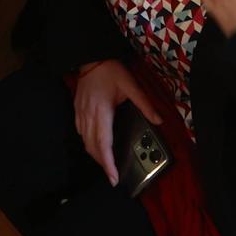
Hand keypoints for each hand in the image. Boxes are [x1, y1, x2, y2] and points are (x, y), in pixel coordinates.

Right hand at [72, 59, 162, 184]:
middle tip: (113, 176)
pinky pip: (81, 133)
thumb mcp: (131, 85)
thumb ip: (145, 104)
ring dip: (95, 156)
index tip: (113, 177)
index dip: (108, 163)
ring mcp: (80, 113)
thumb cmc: (110, 70)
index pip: (104, 143)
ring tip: (107, 164)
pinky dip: (89, 144)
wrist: (91, 57)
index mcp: (102, 111)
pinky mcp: (77, 110)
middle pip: (93, 147)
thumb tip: (159, 120)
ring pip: (85, 142)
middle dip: (103, 164)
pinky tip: (96, 145)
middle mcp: (89, 115)